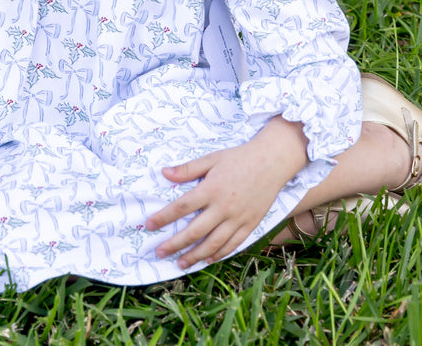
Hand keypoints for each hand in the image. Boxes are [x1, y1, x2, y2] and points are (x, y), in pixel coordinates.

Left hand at [147, 117, 307, 267]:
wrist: (272, 162)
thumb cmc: (239, 158)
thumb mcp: (211, 159)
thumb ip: (187, 169)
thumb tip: (164, 173)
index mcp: (211, 189)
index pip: (181, 207)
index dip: (164, 217)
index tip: (148, 225)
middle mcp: (223, 207)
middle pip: (195, 231)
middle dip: (175, 244)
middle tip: (160, 252)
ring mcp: (238, 218)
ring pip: (214, 243)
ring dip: (195, 256)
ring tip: (181, 263)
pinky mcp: (250, 224)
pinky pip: (233, 244)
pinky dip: (219, 254)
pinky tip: (208, 259)